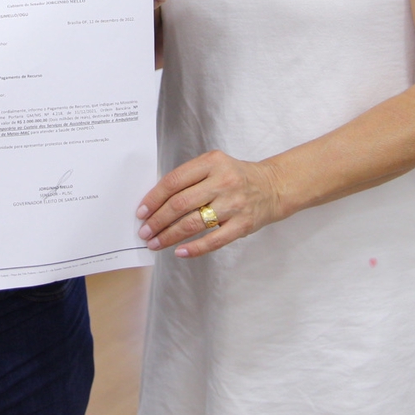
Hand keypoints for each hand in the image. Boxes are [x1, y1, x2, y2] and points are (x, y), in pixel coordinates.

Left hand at [135, 150, 286, 257]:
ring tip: (155, 243)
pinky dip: (194, 248)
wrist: (273, 186)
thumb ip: (189, 178)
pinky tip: (179, 252)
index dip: (153, 198)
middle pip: (180, 204)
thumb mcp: (214, 165)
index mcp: (212, 162)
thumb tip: (156, 202)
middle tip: (144, 232)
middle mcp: (223, 181)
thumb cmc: (236, 177)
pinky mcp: (243, 224)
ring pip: (193, 223)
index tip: (141, 212)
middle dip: (157, 220)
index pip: (174, 181)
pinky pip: (214, 240)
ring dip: (169, 236)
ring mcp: (234, 204)